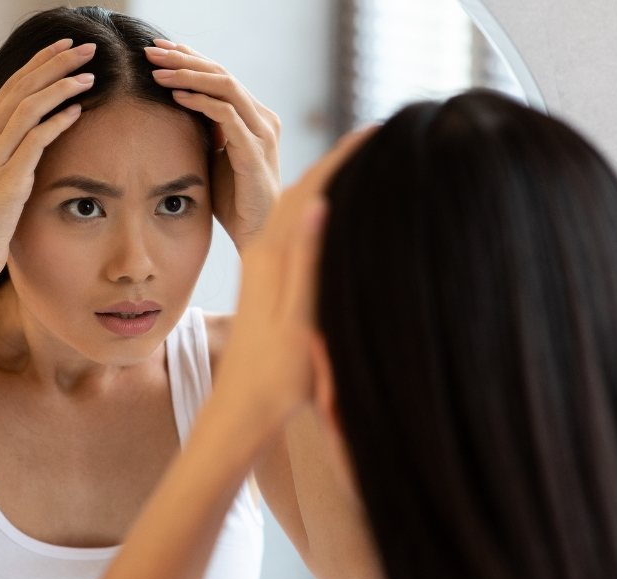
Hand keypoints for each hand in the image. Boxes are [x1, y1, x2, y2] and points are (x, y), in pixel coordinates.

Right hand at [0, 39, 95, 278]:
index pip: (12, 83)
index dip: (39, 61)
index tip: (64, 45)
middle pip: (22, 88)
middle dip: (55, 64)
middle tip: (85, 48)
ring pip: (28, 108)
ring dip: (60, 88)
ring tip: (88, 75)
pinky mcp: (8, 179)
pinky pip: (34, 141)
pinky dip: (56, 122)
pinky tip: (76, 110)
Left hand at [145, 39, 281, 250]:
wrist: (257, 233)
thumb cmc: (234, 197)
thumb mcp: (216, 155)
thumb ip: (207, 130)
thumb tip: (176, 104)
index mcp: (255, 116)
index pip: (221, 75)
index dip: (191, 59)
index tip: (159, 50)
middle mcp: (263, 118)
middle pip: (222, 74)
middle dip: (185, 59)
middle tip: (152, 51)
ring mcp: (262, 134)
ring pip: (226, 87)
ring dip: (189, 75)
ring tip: (158, 71)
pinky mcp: (254, 152)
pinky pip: (227, 116)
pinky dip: (201, 102)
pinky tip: (177, 96)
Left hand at [212, 128, 375, 422]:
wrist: (241, 410)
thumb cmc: (276, 377)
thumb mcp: (298, 321)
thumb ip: (306, 262)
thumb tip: (318, 203)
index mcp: (275, 257)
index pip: (312, 190)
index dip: (342, 157)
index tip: (373, 131)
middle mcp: (265, 253)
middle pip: (302, 188)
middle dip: (336, 158)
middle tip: (375, 134)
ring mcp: (263, 266)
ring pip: (294, 206)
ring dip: (323, 177)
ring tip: (356, 158)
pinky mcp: (264, 280)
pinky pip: (290, 227)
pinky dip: (313, 204)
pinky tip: (327, 207)